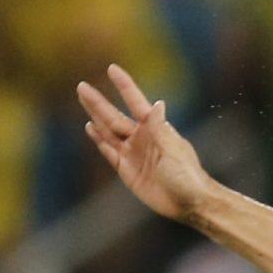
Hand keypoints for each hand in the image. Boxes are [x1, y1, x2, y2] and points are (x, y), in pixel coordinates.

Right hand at [76, 64, 213, 222]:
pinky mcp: (127, 169)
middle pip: (114, 116)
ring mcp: (133, 153)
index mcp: (156, 129)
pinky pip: (109, 151)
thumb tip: (159, 104)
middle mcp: (142, 138)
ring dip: (95, 116)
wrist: (190, 204)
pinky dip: (99, 139)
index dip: (124, 86)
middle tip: (82, 86)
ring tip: (83, 100)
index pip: (136, 102)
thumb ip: (161, 129)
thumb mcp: (173, 150)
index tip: (112, 69)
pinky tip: (90, 127)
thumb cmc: (188, 176)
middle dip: (98, 101)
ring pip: (108, 131)